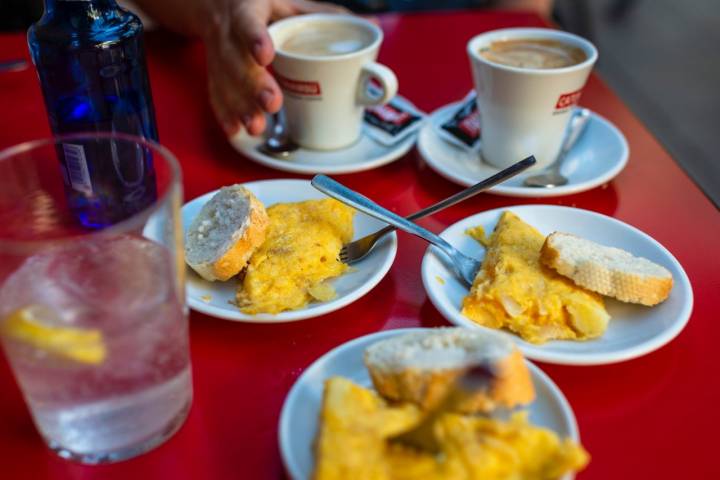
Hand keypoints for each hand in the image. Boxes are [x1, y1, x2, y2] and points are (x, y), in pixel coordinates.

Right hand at [199, 0, 347, 136]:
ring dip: (240, 107)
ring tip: (257, 127)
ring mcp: (219, 55)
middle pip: (236, 61)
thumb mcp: (296, 4)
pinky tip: (236, 131)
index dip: (255, 38)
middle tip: (272, 103)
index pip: (248, 23)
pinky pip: (216, 95)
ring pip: (224, 82)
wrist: (221, 6)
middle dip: (253, 85)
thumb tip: (375, 28)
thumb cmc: (268, 8)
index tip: (265, 55)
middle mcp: (229, 32)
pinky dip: (226, 114)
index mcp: (250, 8)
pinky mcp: (215, 74)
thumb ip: (330, 16)